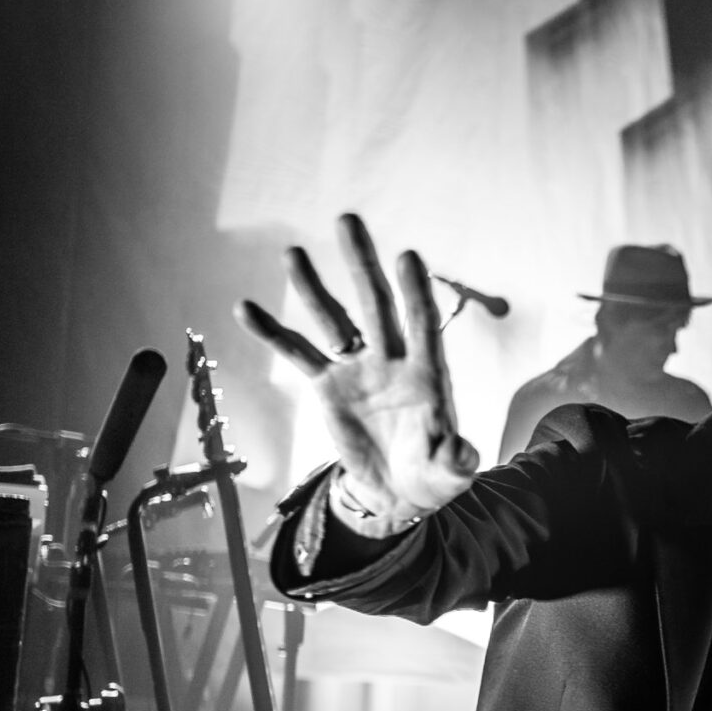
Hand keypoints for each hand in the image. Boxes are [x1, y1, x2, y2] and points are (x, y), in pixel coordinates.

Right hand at [235, 214, 478, 532]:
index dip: (415, 293)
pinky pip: (297, 353)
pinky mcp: (328, 386)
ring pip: (333, 319)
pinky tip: (247, 307)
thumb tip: (464, 457)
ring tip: (292, 253)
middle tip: (348, 219)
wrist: (399, 491)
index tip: (407, 255)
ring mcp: (358, 369)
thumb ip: (457, 462)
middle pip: (377, 304)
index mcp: (428, 375)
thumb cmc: (434, 478)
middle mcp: (392, 361)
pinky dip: (273, 332)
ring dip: (312, 287)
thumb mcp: (451, 475)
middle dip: (363, 263)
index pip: (422, 325)